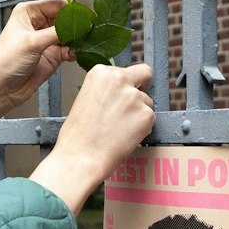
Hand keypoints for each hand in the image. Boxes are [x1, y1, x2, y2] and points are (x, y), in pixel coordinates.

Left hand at [0, 0, 80, 160]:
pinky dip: (74, 51)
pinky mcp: (51, 56)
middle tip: (88, 30)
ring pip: (69, 34)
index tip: (84, 16)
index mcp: (28, 12)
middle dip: (76, 25)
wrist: (0, 89)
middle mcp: (37, 24)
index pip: (56, 4)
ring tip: (84, 41)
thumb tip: (77, 24)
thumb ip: (58, 31)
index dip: (71, 9)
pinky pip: (68, 49)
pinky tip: (76, 53)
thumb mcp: (33, 42)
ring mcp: (45, 41)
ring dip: (77, 38)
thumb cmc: (5, 62)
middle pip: (65, 18)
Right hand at [30, 63, 154, 213]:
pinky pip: (151, 119)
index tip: (118, 97)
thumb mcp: (85, 98)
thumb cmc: (77, 135)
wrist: (80, 158)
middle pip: (145, 73)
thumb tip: (121, 91)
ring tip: (119, 129)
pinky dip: (142, 129)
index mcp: (101, 72)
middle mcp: (120, 79)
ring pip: (147, 101)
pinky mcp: (147, 115)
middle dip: (143, 85)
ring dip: (139, 114)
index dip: (124, 85)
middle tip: (133, 104)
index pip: (125, 70)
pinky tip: (125, 136)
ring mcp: (135, 97)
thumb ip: (105, 90)